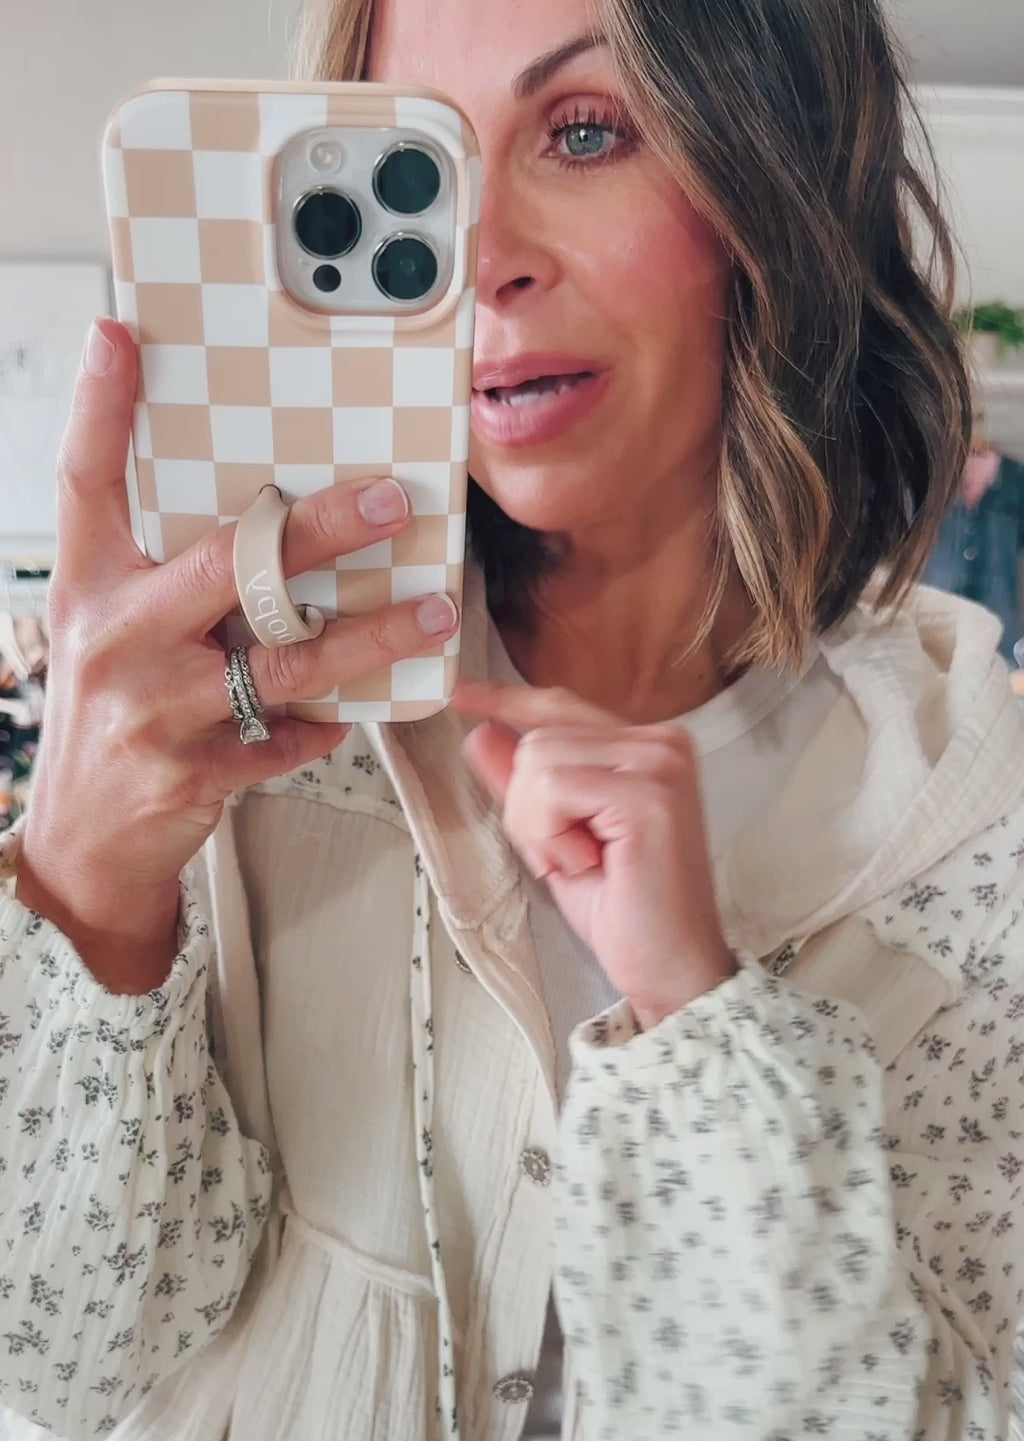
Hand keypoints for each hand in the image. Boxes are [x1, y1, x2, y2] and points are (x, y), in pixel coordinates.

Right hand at [18, 318, 459, 989]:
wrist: (84, 842)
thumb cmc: (112, 716)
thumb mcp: (114, 629)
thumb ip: (171, 573)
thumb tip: (264, 520)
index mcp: (90, 587)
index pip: (82, 479)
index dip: (100, 406)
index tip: (121, 335)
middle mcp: (116, 637)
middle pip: (226, 563)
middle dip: (317, 530)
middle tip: (387, 502)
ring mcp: (153, 708)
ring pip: (280, 661)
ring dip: (366, 636)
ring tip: (427, 615)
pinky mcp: (191, 771)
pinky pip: (281, 738)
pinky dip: (322, 727)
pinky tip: (355, 715)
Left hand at [457, 681, 736, 1028]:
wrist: (672, 967)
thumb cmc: (627, 912)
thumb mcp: (557, 839)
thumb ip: (523, 785)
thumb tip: (480, 733)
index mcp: (647, 747)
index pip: (560, 708)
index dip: (508, 704)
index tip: (463, 698)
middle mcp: (662, 743)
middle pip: (537, 739)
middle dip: (529, 808)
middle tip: (570, 857)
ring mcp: (660, 764)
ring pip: (539, 761)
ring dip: (540, 827)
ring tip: (583, 862)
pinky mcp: (649, 794)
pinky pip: (553, 789)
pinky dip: (552, 836)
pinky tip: (590, 863)